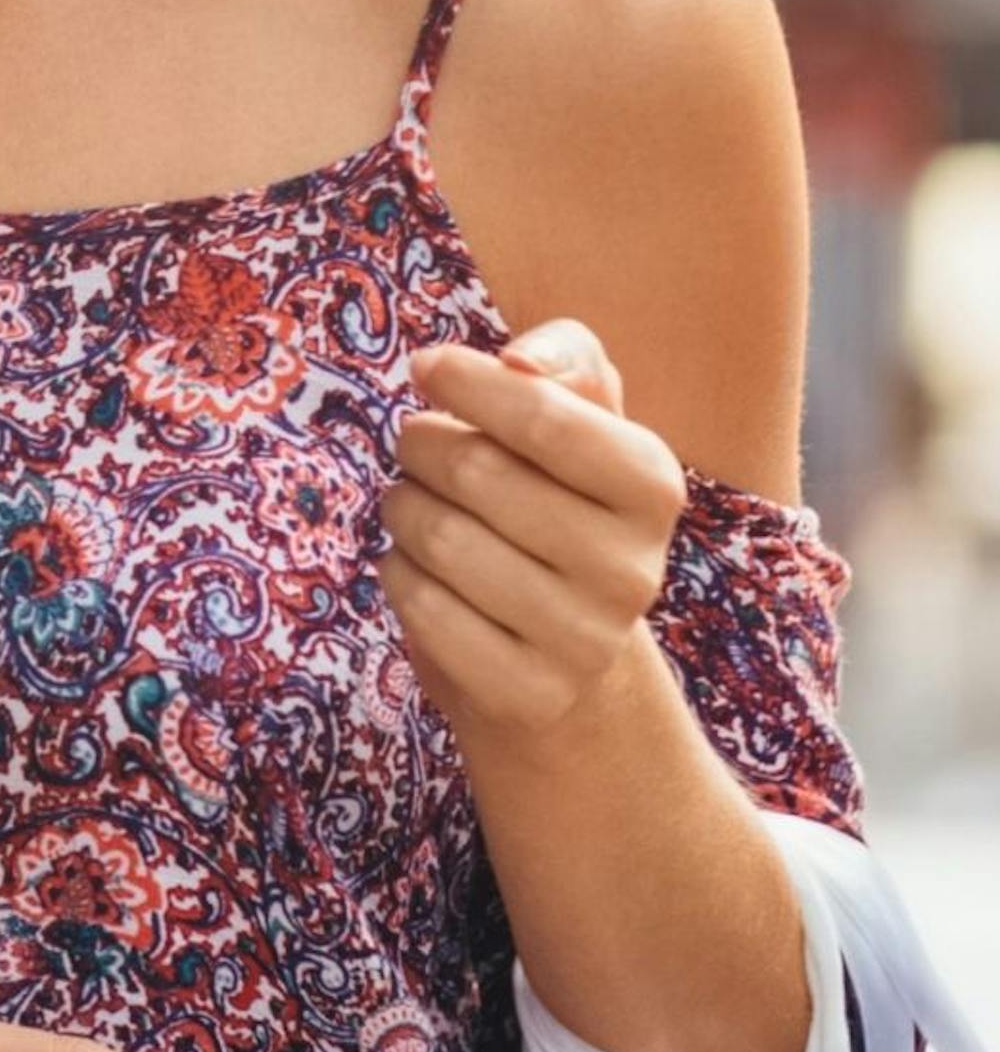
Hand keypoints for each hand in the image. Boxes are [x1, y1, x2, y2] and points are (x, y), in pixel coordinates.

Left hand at [383, 321, 687, 750]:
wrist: (567, 661)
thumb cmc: (557, 507)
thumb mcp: (583, 426)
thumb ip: (565, 363)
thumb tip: (521, 359)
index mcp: (653, 487)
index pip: (546, 415)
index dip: (469, 381)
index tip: (427, 367)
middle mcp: (631, 569)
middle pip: (473, 471)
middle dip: (422, 447)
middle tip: (420, 451)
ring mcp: (581, 640)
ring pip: (435, 536)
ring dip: (402, 508)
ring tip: (420, 509)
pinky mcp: (523, 692)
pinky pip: (418, 602)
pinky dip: (398, 572)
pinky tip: (423, 571)